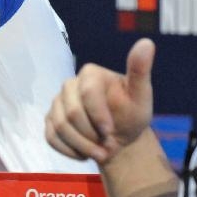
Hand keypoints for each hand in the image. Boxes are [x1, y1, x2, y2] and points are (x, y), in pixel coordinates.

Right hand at [45, 38, 154, 163]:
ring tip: (100, 153)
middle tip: (108, 147)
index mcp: (89, 74)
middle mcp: (69, 85)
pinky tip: (85, 154)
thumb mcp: (141, 95)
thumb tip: (146, 42)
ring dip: (82, 146)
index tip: (111, 131)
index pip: (86, 92)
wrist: (120, 136)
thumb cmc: (131, 114)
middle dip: (90, 136)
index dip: (98, 115)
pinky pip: (51, 137)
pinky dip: (69, 151)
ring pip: (59, 126)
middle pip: (70, 113)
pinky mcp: (49, 120)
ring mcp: (56, 103)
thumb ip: (140, 71)